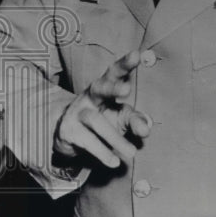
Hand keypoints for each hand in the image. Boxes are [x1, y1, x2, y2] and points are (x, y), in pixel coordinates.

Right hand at [54, 50, 152, 167]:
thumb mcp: (121, 119)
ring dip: (115, 138)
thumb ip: (136, 121)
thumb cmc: (102, 121)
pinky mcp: (69, 130)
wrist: (68, 135)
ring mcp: (77, 113)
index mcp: (104, 88)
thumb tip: (146, 128)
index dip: (125, 64)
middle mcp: (90, 97)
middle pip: (100, 87)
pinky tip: (113, 162)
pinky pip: (87, 141)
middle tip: (126, 90)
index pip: (114, 73)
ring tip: (133, 153)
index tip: (137, 54)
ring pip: (96, 121)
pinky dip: (102, 152)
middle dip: (112, 87)